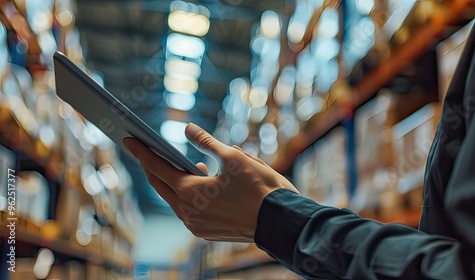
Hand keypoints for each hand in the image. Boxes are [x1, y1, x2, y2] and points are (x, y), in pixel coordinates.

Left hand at [123, 123, 298, 241]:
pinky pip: (189, 210)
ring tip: (176, 163)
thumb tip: (188, 128)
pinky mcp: (207, 232)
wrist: (280, 221)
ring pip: (176, 199)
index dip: (142, 152)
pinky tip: (198, 181)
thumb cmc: (260, 188)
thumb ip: (207, 142)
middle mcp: (188, 212)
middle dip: (152, 166)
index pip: (157, 167)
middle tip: (144, 150)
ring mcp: (197, 225)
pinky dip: (188, 195)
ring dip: (173, 181)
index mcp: (190, 191)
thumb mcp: (234, 158)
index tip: (129, 140)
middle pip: (161, 185)